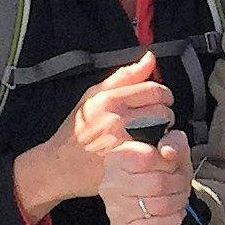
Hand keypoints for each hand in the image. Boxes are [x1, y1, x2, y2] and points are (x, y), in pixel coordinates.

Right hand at [15, 53, 177, 218]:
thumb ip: (124, 76)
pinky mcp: (127, 160)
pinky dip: (157, 148)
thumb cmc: (76, 131)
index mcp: (108, 99)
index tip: (161, 100)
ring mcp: (122, 141)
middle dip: (164, 113)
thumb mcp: (93, 96)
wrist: (59, 165)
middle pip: (162, 110)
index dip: (163, 94)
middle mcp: (116, 118)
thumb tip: (150, 58)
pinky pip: (155, 148)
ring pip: (162, 130)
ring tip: (151, 134)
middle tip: (156, 119)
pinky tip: (147, 149)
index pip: (153, 90)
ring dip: (163, 131)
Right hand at [100, 130, 193, 224]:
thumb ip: (173, 142)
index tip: (173, 166)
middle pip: (158, 183)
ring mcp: (113, 208)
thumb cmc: (161, 174)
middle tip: (181, 185)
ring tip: (178, 198)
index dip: (169, 163)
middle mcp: (109, 183)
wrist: (153, 202)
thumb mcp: (171, 152)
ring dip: (178, 202)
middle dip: (178, 185)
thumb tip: (168, 151)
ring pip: (160, 205)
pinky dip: (172, 218)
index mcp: (117, 157)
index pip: (148, 158)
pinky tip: (171, 213)